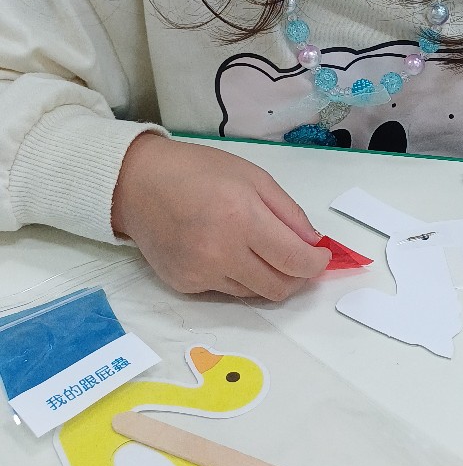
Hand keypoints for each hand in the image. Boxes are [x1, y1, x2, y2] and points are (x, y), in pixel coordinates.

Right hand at [111, 135, 329, 298]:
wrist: (138, 184)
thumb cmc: (199, 172)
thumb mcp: (253, 176)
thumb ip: (288, 212)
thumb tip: (312, 244)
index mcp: (243, 219)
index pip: (294, 261)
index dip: (316, 264)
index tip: (321, 257)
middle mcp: (222, 253)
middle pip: (279, 287)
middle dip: (298, 278)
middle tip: (298, 260)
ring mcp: (201, 273)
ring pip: (254, 293)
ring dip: (268, 277)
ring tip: (259, 251)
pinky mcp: (185, 285)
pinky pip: (226, 291)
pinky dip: (237, 277)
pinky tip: (225, 252)